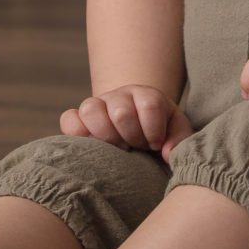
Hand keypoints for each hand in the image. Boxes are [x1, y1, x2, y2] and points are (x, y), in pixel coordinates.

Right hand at [61, 84, 193, 157]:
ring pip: (91, 109)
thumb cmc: (161, 135)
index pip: (150, 105)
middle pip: (121, 112)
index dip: (154, 130)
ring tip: (118, 149)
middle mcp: (120, 97)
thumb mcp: (176, 134)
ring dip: (106, 135)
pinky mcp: (78, 119)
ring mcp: (97, 105)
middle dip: (132, 136)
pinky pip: (69, 119)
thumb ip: (179, 141)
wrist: (139, 133)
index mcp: (146, 96)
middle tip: (137, 148)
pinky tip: (93, 147)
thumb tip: (166, 153)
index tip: (156, 144)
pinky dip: (77, 132)